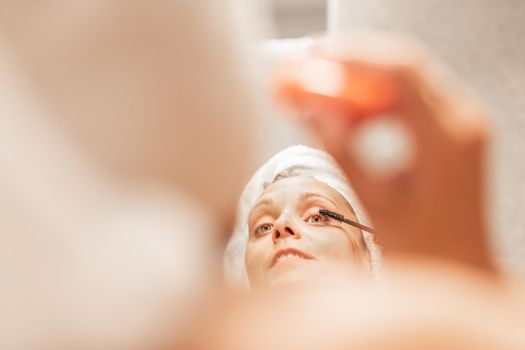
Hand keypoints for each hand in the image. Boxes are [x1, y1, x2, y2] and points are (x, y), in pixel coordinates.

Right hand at [303, 33, 494, 271]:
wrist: (459, 267)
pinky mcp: (454, 131)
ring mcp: (463, 123)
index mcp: (448, 138)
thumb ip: (342, 151)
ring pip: (408, 79)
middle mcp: (463, 121)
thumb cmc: (425, 249)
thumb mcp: (374, 200)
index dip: (354, 57)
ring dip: (365, 80)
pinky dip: (379, 99)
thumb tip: (313, 112)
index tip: (317, 56)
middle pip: (405, 67)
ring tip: (326, 90)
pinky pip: (413, 99)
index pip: (400, 73)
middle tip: (314, 65)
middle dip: (355, 62)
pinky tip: (354, 112)